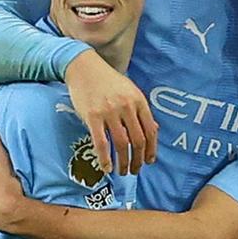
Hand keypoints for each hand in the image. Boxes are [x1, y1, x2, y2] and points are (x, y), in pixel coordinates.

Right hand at [65, 50, 157, 174]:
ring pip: (121, 144)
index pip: (150, 131)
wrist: (84, 67)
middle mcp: (126, 107)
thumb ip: (141, 111)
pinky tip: (106, 168)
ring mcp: (109, 112)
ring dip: (123, 162)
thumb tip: (153, 131)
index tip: (149, 161)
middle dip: (138, 160)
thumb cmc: (108, 81)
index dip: (151, 150)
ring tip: (122, 171)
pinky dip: (105, 158)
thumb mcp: (130, 91)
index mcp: (138, 101)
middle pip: (137, 140)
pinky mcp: (92, 116)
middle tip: (135, 170)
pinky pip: (101, 143)